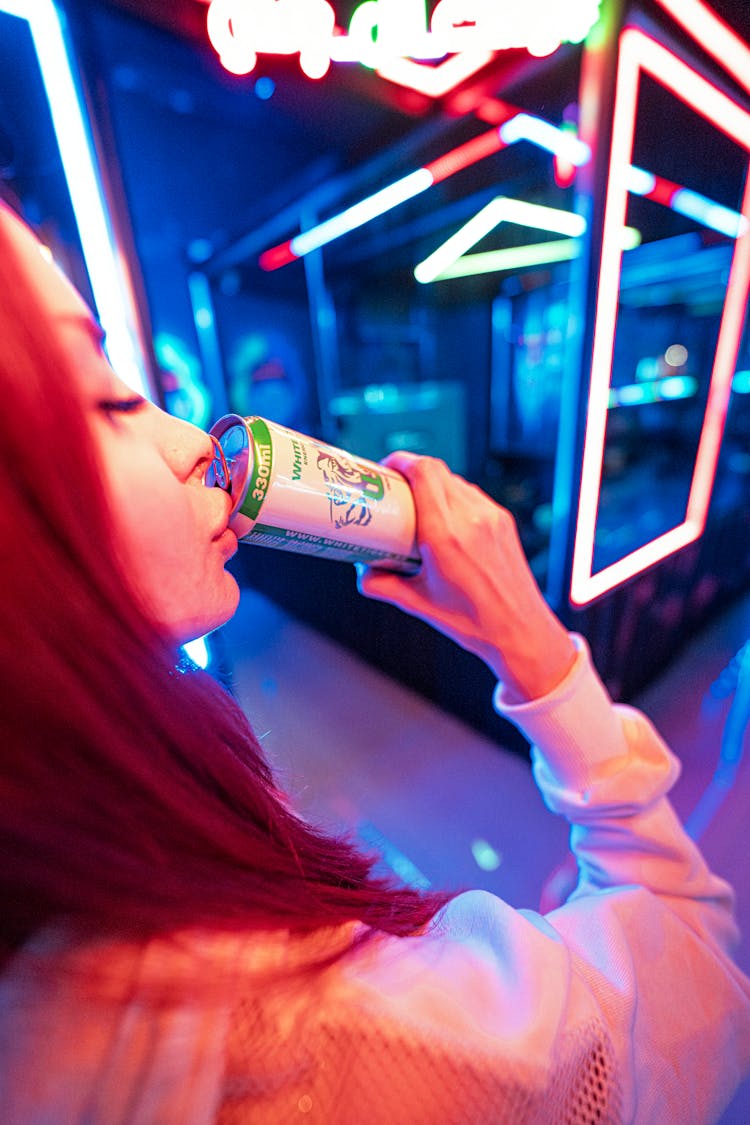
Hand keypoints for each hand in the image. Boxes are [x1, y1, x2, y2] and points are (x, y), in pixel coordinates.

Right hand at [357, 453, 575, 703]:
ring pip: (455, 480)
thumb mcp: (418, 604)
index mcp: (445, 536)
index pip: (424, 473)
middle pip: (437, 469)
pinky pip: (472, 495)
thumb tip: (362, 572)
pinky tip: (445, 519)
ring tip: (418, 505)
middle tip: (394, 488)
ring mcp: (491, 517)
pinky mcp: (503, 522)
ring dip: (433, 484)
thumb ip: (384, 585)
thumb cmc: (472, 623)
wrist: (521, 632)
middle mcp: (470, 519)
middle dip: (411, 471)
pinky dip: (453, 497)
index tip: (386, 469)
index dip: (401, 461)